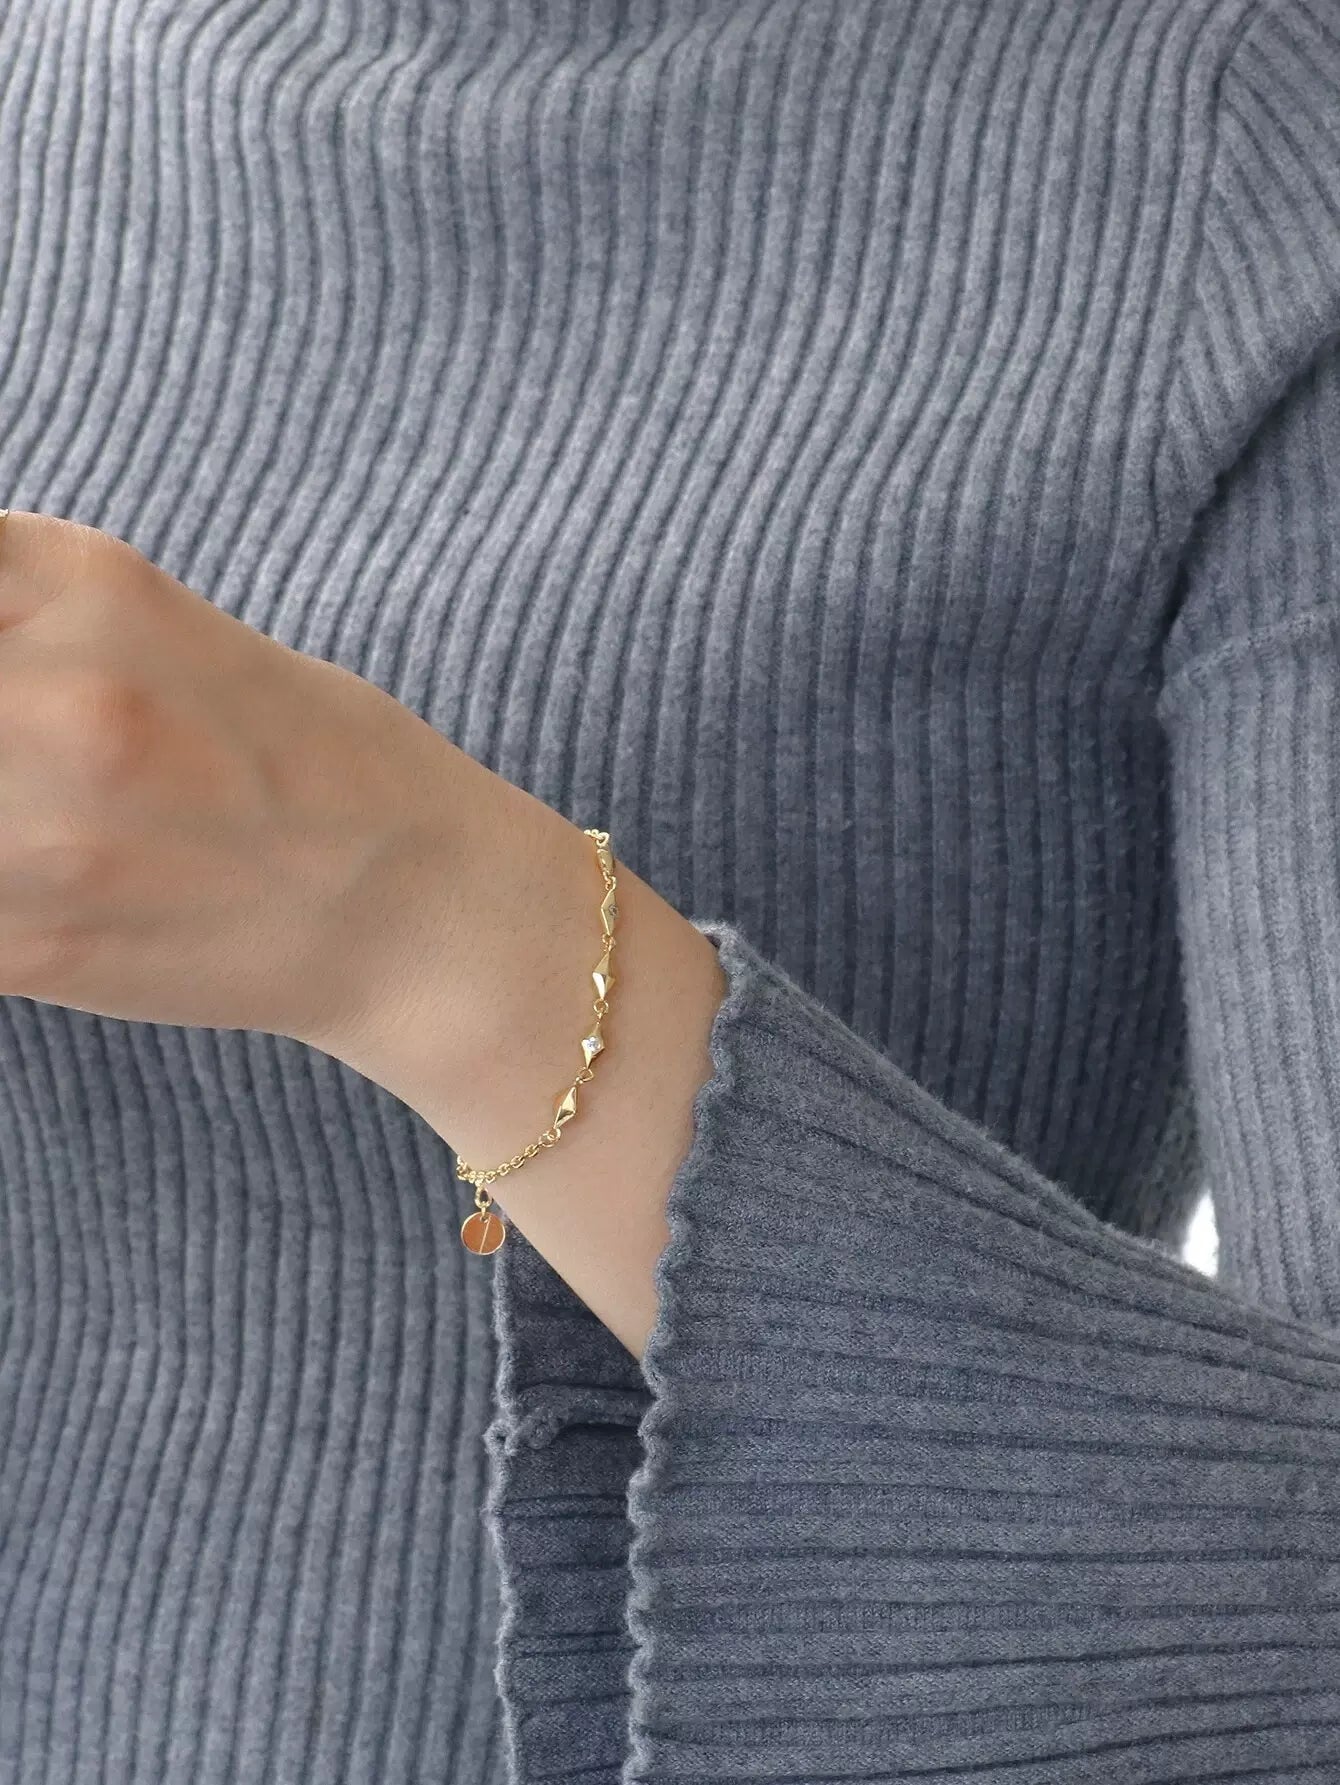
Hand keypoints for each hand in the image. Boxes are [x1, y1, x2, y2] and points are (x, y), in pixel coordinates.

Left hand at [0, 510, 472, 1047]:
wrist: (419, 909)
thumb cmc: (311, 756)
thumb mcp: (151, 620)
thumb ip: (11, 616)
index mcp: (92, 583)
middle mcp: (62, 695)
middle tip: (18, 751)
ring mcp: (42, 831)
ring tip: (26, 812)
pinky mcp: (32, 947)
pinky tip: (29, 883)